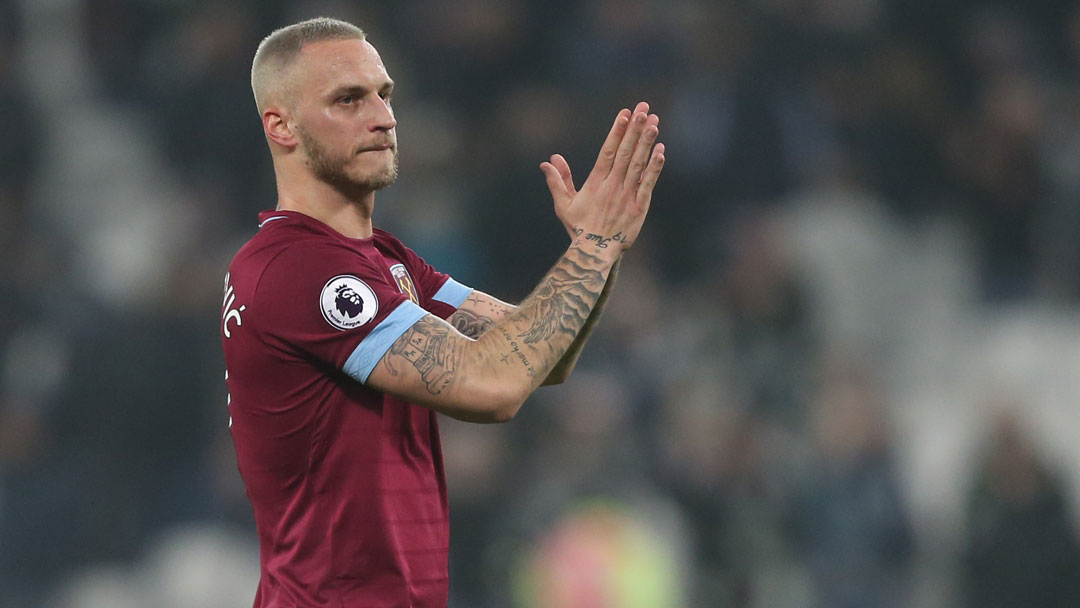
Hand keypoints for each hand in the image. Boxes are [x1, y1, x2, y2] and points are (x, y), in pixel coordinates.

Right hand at [540, 101, 664, 258]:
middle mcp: (613, 186)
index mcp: (596, 183)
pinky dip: (655, 166)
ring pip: (639, 164)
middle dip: (634, 129)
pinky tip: (660, 150)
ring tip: (654, 122)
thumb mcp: (564, 204)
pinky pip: (648, 182)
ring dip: (646, 142)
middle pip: (626, 152)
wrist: (595, 253)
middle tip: (643, 108)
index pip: (608, 152)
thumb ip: (558, 181)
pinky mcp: (639, 206)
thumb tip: (548, 161)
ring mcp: (627, 195)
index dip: (617, 131)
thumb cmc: (579, 228)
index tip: (624, 114)